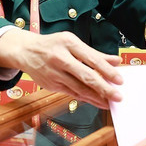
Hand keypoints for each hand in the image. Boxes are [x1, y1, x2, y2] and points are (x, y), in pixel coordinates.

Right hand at [0, 29, 122, 107]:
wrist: (26, 51)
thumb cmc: (53, 45)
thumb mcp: (72, 42)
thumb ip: (95, 53)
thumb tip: (116, 61)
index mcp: (69, 43)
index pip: (92, 59)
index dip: (107, 70)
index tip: (119, 80)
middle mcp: (61, 58)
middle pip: (86, 76)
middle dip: (104, 88)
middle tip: (117, 96)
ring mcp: (54, 73)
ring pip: (79, 88)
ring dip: (96, 97)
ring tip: (109, 102)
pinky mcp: (51, 85)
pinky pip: (72, 93)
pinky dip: (85, 98)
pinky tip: (96, 101)